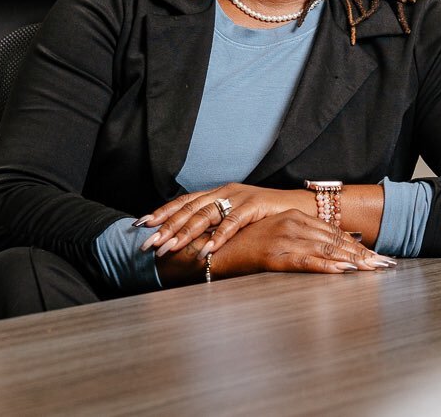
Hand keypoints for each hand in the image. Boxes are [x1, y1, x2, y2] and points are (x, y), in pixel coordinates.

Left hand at [139, 183, 306, 256]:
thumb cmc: (266, 217)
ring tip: (170, 248)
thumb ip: (214, 225)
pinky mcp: (256, 205)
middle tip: (149, 244)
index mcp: (217, 193)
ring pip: (206, 214)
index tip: (141, 225)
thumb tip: (188, 241)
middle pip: (189, 208)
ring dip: (186, 233)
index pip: (184, 200)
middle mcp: (225, 191)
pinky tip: (208, 248)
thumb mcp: (235, 218)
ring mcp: (240, 197)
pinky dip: (219, 235)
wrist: (299, 207)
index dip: (162, 211)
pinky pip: (234, 222)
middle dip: (166, 227)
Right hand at [207, 209, 394, 277]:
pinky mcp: (275, 254)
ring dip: (353, 261)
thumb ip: (301, 239)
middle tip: (385, 264)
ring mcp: (285, 238)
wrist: (212, 247)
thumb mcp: (275, 235)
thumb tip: (330, 251)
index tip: (377, 255)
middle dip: (363, 254)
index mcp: (295, 216)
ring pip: (326, 250)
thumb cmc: (244, 245)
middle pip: (336, 240)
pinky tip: (343, 271)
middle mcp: (293, 223)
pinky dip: (327, 266)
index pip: (334, 232)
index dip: (357, 245)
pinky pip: (306, 261)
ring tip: (373, 269)